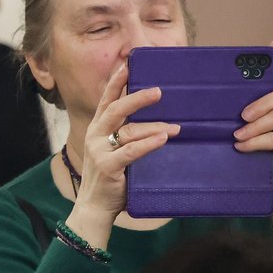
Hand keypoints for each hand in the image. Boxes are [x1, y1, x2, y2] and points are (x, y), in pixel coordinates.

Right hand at [67, 63, 178, 237]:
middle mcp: (95, 136)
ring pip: (128, 131)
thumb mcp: (116, 151)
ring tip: (176, 127)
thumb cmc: (112, 179)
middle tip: (159, 91)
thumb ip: (129, 135)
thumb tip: (160, 120)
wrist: (95, 207)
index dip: (116, 81)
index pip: (107, 100)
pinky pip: (130, 151)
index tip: (128, 64)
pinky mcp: (107, 167)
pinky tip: (162, 139)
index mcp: (98, 129)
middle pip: (115, 109)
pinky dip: (148, 144)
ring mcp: (99, 151)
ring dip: (154, 127)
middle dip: (136, 98)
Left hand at [233, 38, 272, 226]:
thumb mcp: (239, 134)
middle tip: (241, 116)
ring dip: (256, 125)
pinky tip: (242, 146)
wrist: (272, 190)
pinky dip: (258, 142)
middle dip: (261, 103)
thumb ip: (232, 119)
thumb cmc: (251, 159)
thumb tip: (204, 108)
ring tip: (237, 135)